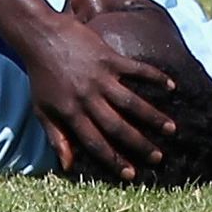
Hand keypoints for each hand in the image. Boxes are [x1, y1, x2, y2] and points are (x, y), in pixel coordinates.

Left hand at [16, 14, 184, 183]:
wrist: (41, 37)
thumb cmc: (41, 77)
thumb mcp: (42, 111)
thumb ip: (56, 138)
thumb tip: (68, 166)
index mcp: (71, 114)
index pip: (95, 143)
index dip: (113, 160)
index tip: (131, 173)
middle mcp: (88, 98)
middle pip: (117, 127)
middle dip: (139, 144)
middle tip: (158, 157)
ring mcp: (100, 77)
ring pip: (131, 102)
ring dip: (152, 116)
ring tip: (170, 129)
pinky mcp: (109, 58)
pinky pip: (137, 70)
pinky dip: (155, 77)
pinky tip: (171, 85)